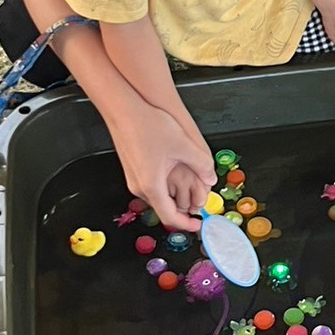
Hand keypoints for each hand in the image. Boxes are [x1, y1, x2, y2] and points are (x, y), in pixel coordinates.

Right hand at [109, 103, 215, 230]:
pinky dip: (168, 186)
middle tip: (200, 204)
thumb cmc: (147, 125)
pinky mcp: (134, 169)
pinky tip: (178, 172)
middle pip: (164, 208)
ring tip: (192, 187)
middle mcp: (139, 186)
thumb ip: (201, 164)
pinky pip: (153, 185)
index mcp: (152, 185)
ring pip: (159, 196)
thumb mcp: (183, 146)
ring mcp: (134, 178)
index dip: (187, 225)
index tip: (199, 225)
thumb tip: (211, 178)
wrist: (123, 109)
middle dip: (184, 209)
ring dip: (176, 196)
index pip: (171, 217)